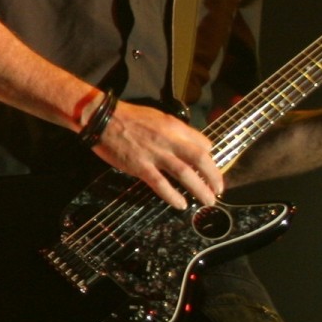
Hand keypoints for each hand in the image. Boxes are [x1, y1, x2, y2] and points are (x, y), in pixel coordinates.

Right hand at [92, 101, 223, 210]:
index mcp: (174, 126)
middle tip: (219, 190)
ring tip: (208, 201)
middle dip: (214, 176)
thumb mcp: (158, 117)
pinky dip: (172, 196)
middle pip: (200, 159)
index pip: (202, 143)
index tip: (210, 168)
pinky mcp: (140, 166)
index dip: (210, 157)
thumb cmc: (129, 117)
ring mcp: (155, 154)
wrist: (103, 119)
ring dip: (200, 189)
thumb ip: (174, 130)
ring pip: (185, 173)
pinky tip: (181, 205)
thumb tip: (189, 144)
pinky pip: (160, 183)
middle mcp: (169, 140)